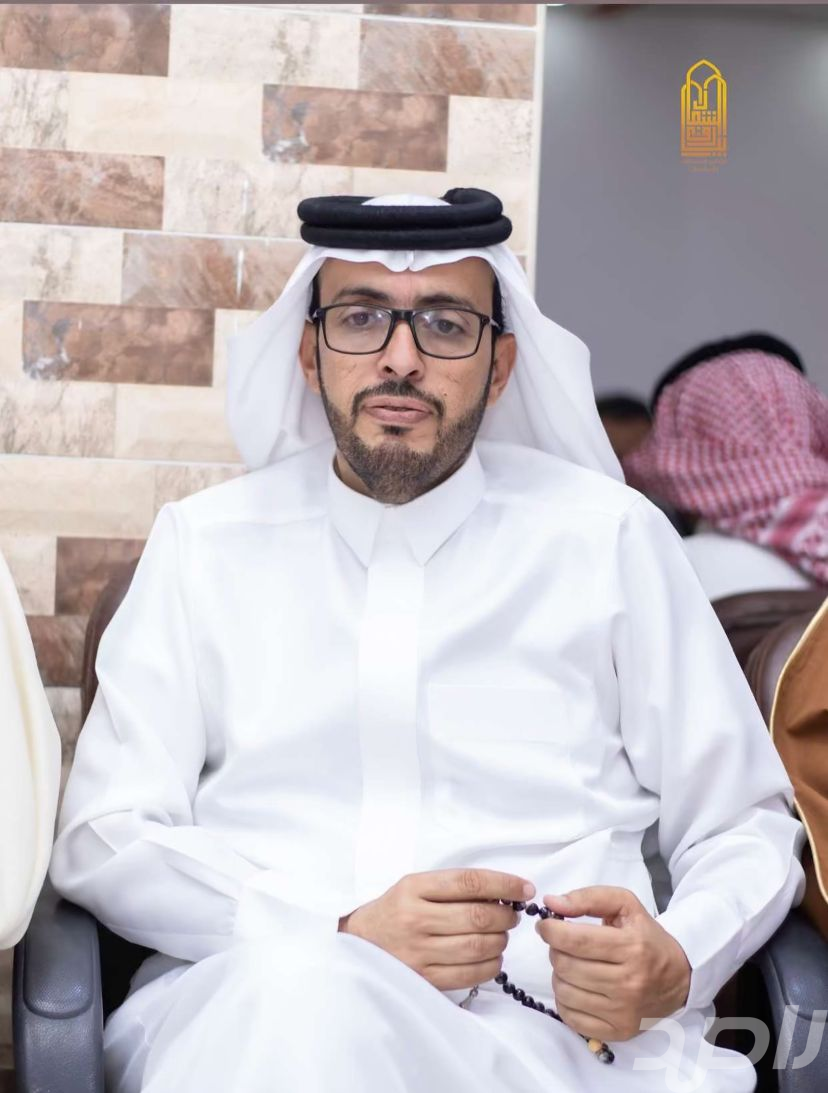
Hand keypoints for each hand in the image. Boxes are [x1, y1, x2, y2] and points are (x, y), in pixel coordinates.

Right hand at [339, 869, 533, 990]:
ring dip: (501, 940)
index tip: (524, 888)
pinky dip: (491, 965)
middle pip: (478, 916)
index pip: (469, 882)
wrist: (359, 945)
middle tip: (512, 915)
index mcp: (414, 888)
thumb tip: (504, 893)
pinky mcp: (424, 979)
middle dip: (506, 916)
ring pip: (479, 946)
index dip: (504, 884)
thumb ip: (454, 887)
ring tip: (500, 935)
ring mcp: (419, 952)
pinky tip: (491, 956)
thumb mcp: (416, 886)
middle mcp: (415, 919)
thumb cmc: (396, 911)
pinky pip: (471, 974)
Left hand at [536, 886, 690, 1041]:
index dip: (551, 931)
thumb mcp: (625, 905)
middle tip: (563, 945)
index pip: (577, 941)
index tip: (545, 925)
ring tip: (572, 965)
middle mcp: (629, 983)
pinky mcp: (618, 1031)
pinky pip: (571, 1018)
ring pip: (565, 992)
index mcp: (632, 948)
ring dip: (559, 974)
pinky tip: (576, 987)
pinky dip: (564, 1000)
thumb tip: (551, 903)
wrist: (679, 977)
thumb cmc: (646, 937)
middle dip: (556, 951)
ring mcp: (623, 1012)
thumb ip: (588, 898)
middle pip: (567, 966)